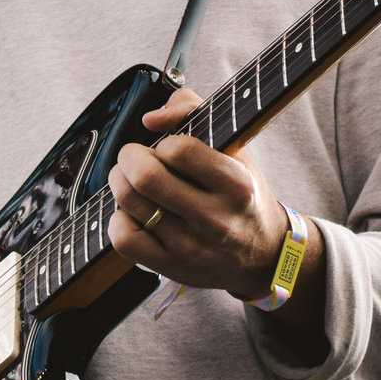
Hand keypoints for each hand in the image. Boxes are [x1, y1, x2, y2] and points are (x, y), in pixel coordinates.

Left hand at [106, 86, 287, 300]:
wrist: (262, 255)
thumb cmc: (242, 193)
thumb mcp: (235, 148)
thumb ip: (194, 112)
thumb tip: (150, 119)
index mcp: (236, 185)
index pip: (180, 150)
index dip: (165, 142)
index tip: (168, 148)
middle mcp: (215, 219)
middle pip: (146, 177)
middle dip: (129, 157)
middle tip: (134, 157)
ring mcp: (191, 247)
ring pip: (130, 204)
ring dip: (120, 182)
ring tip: (131, 180)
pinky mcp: (171, 267)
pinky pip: (124, 239)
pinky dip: (118, 219)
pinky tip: (133, 212)